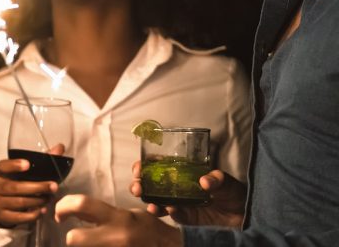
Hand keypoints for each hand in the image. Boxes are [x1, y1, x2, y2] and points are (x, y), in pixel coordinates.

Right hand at [0, 144, 64, 227]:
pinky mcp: (3, 216)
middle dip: (37, 187)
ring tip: (50, 198)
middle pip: (16, 187)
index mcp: (0, 172)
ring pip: (20, 202)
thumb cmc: (15, 182)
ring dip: (38, 201)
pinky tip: (43, 210)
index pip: (3, 166)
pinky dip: (33, 214)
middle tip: (54, 186)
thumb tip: (60, 147)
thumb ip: (41, 159)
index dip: (14, 165)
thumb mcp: (23, 171)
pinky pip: (20, 217)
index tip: (27, 164)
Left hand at [55, 194, 183, 245]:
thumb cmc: (147, 229)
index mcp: (118, 218)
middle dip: (71, 237)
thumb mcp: (126, 214)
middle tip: (76, 235)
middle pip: (74, 238)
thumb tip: (73, 210)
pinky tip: (100, 245)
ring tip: (94, 241)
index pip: (82, 205)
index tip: (60, 214)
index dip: (64, 206)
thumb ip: (100, 213)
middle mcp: (115, 237)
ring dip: (84, 245)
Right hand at [131, 162, 245, 226]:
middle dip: (139, 185)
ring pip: (156, 202)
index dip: (144, 166)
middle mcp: (177, 189)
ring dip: (148, 201)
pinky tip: (170, 210)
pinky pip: (174, 216)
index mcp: (183, 174)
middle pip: (150, 185)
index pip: (157, 167)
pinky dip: (169, 213)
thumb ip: (218, 179)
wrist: (246, 216)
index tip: (139, 167)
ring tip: (148, 202)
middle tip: (137, 186)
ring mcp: (180, 204)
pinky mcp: (187, 219)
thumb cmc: (236, 193)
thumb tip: (205, 181)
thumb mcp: (228, 182)